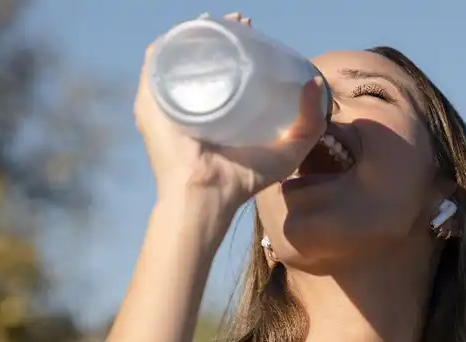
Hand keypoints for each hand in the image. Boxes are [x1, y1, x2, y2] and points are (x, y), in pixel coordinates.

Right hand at [133, 13, 326, 228]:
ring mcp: (168, 101)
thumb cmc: (244, 179)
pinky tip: (186, 32)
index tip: (253, 30)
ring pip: (177, 55)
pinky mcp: (149, 102)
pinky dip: (167, 45)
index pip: (226, 67)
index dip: (239, 44)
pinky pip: (155, 64)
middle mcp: (192, 102)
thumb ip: (309, 121)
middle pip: (201, 56)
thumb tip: (315, 81)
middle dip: (218, 32)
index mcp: (219, 110)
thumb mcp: (288, 149)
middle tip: (239, 22)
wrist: (206, 196)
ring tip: (215, 21)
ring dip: (193, 32)